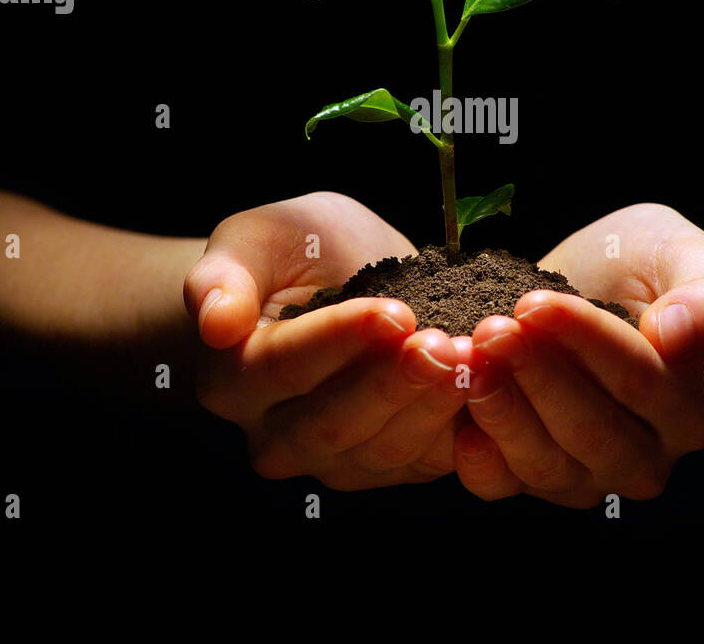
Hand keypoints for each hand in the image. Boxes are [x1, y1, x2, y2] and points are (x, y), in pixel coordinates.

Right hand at [183, 191, 472, 489]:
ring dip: (433, 407)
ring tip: (475, 360)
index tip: (394, 312)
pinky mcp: (387, 466)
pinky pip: (423, 461)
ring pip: (383, 450)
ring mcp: (332, 460)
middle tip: (445, 344)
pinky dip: (460, 428)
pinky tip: (490, 385)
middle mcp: (275, 435)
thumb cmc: (294, 252)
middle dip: (394, 384)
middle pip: (333, 424)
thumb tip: (214, 322)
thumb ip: (224, 275)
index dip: (341, 341)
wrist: (337, 279)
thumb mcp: (258, 238)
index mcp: (233, 379)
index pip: (284, 368)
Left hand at [454, 203, 703, 506]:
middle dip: (535, 377)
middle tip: (490, 330)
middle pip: (589, 430)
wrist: (607, 286)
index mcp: (693, 409)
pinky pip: (503, 484)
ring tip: (466, 358)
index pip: (639, 381)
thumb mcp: (687, 257)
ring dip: (499, 411)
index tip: (536, 302)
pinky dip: (476, 456)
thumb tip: (679, 336)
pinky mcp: (535, 477)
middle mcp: (647, 457)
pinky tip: (456, 419)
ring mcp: (589, 475)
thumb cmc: (652, 268)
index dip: (585, 342)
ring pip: (545, 464)